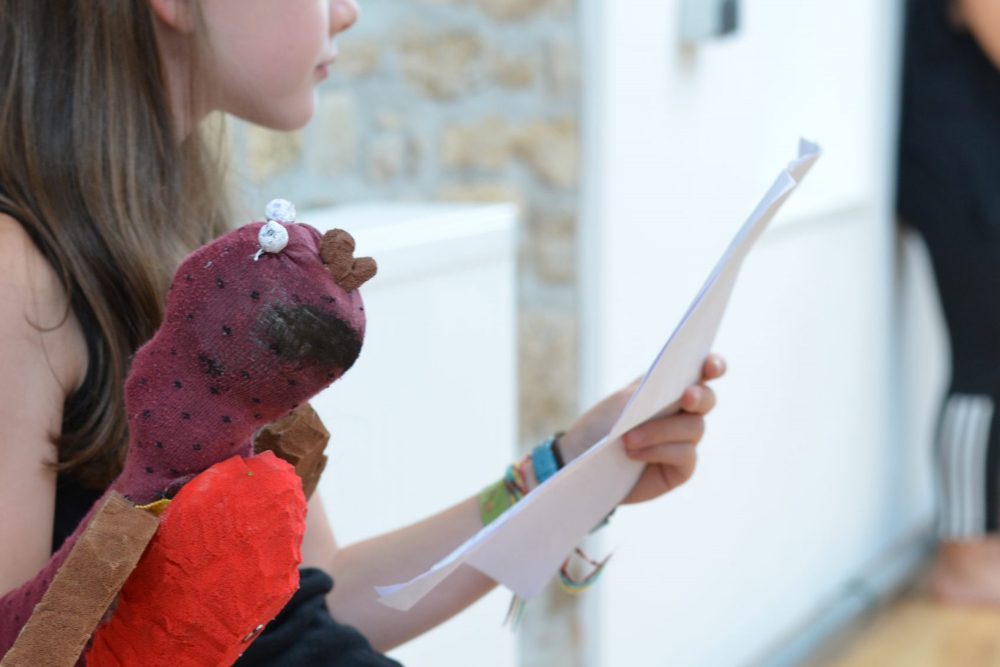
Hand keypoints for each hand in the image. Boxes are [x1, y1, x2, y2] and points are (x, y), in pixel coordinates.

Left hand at [557, 354, 725, 504]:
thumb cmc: (601, 426)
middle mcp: (682, 412)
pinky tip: (633, 455)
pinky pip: (684, 454)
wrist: (581, 462)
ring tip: (627, 439)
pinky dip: (657, 450)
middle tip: (686, 397)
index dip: (714, 365)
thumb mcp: (623, 401)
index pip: (703, 371)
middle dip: (699, 396)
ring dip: (660, 430)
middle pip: (707, 399)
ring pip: (694, 428)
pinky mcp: (682, 468)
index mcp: (670, 388)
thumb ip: (652, 392)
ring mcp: (685, 440)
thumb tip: (682, 391)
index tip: (711, 367)